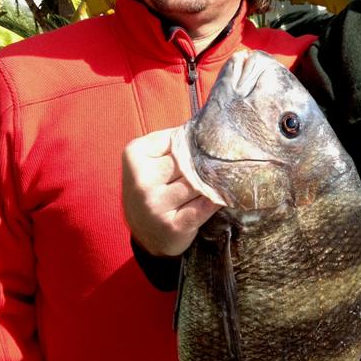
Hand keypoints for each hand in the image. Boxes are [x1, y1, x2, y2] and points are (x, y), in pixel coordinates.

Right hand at [121, 128, 218, 256]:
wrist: (147, 235)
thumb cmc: (154, 188)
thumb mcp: (152, 160)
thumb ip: (175, 141)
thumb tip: (211, 125)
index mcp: (135, 155)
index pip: (179, 139)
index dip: (196, 145)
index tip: (207, 147)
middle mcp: (141, 180)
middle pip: (189, 162)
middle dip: (206, 164)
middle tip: (225, 162)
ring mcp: (155, 204)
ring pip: (199, 183)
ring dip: (214, 182)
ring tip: (225, 179)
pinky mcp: (173, 225)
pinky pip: (205, 206)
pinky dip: (217, 200)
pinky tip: (223, 196)